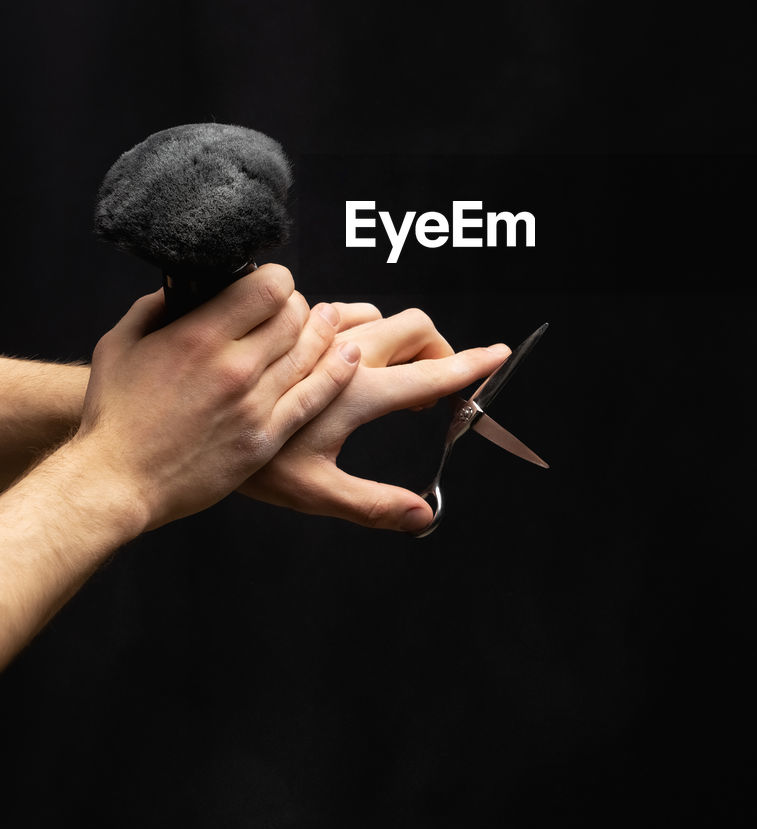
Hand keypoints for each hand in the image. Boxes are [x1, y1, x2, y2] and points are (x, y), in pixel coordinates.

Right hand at [74, 265, 360, 530]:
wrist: (117, 482)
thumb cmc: (113, 413)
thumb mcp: (121, 344)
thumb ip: (156, 308)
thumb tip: (186, 287)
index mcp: (199, 336)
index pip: (268, 287)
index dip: (276, 280)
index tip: (269, 285)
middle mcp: (234, 366)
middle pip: (294, 316)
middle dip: (297, 305)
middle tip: (293, 308)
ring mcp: (253, 404)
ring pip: (311, 352)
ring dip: (324, 332)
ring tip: (331, 320)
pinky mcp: (264, 437)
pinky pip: (314, 395)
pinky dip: (337, 370)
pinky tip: (349, 355)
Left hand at [241, 305, 510, 532]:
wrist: (187, 428)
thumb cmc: (251, 468)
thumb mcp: (315, 492)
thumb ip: (374, 504)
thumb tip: (424, 517)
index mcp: (359, 392)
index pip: (431, 373)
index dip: (470, 365)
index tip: (498, 353)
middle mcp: (343, 353)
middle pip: (414, 328)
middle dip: (436, 349)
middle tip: (434, 384)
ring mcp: (317, 333)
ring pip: (378, 316)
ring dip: (395, 339)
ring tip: (388, 374)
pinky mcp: (293, 324)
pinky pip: (341, 311)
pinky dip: (357, 328)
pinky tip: (340, 357)